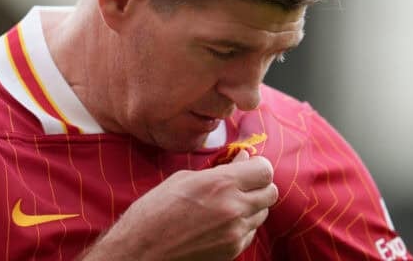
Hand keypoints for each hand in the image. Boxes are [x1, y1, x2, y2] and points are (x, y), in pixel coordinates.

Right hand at [81, 150, 277, 260]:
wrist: (141, 251)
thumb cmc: (154, 211)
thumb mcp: (184, 179)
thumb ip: (219, 169)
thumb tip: (243, 159)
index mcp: (220, 184)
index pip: (264, 170)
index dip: (257, 166)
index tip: (247, 165)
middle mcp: (234, 208)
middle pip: (271, 192)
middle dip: (259, 185)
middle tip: (241, 183)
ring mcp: (235, 233)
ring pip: (263, 213)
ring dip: (252, 205)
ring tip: (227, 203)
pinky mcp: (232, 251)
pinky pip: (251, 232)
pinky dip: (243, 225)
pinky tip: (221, 221)